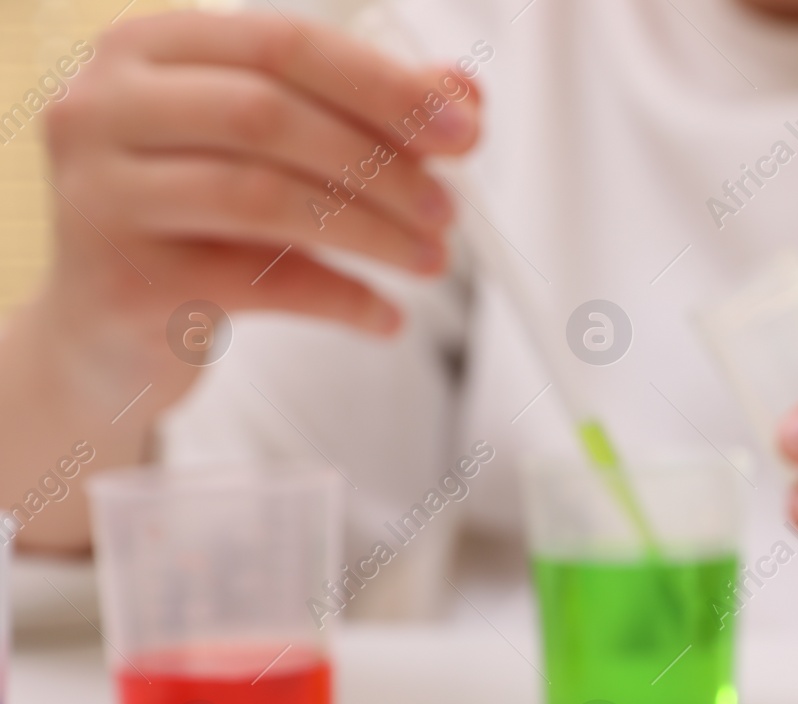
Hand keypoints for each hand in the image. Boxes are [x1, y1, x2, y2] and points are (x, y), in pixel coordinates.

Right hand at [31, 10, 479, 415]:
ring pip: (263, 197)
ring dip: (371, 232)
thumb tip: (465, 95)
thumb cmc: (199, 227)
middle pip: (268, 116)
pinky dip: (340, 298)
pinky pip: (259, 284)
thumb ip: (365, 116)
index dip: (382, 87)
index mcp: (148, 50)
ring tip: (430, 259)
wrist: (107, 333)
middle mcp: (103, 109)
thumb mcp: (278, 157)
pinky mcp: (123, 283)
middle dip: (381, 164)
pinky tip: (384, 315)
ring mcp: (101, 196)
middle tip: (447, 209)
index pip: (282, 45)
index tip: (464, 131)